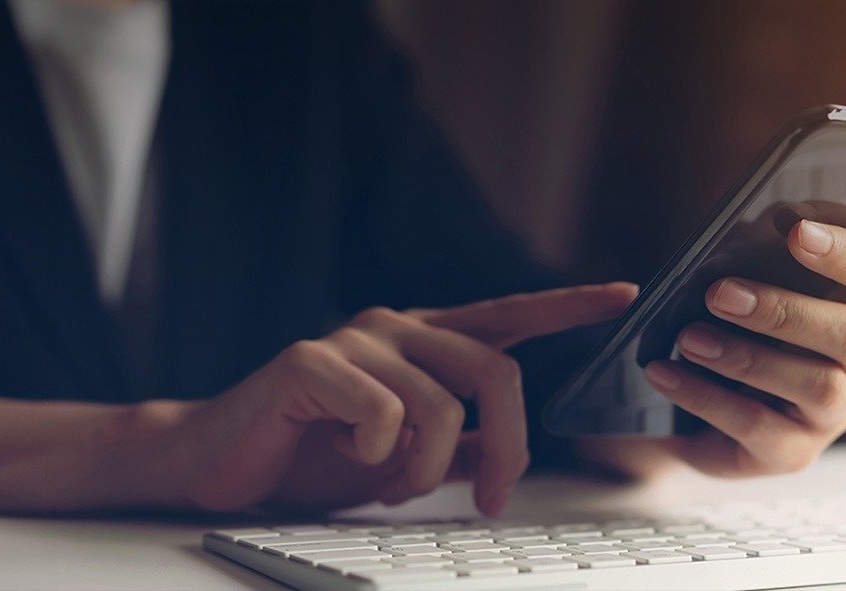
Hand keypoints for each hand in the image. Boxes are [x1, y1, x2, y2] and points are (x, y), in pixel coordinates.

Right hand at [172, 283, 635, 515]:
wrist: (221, 464)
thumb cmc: (309, 456)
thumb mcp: (399, 459)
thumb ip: (452, 445)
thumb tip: (498, 452)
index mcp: (422, 343)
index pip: (508, 316)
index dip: (567, 305)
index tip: (624, 296)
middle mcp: (395, 327)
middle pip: (494, 372)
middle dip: (508, 445)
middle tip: (490, 499)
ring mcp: (354, 338)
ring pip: (440, 404)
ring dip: (426, 466)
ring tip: (391, 482)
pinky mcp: (312, 361)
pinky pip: (382, 412)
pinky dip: (376, 454)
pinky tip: (346, 454)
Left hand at [584, 221, 845, 478]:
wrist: (686, 406)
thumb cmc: (726, 324)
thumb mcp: (738, 279)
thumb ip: (754, 249)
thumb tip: (757, 220)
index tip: (797, 230)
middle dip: (787, 310)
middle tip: (719, 292)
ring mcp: (832, 413)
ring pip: (815, 384)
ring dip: (746, 357)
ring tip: (688, 337)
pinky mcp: (793, 452)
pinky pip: (759, 426)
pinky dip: (706, 396)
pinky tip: (665, 373)